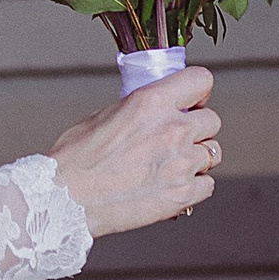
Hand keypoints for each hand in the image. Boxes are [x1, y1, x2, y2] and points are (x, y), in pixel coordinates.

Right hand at [51, 65, 222, 240]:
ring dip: (196, 158)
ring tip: (172, 165)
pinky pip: (207, 184)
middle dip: (197, 128)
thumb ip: (140, 109)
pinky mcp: (183, 194)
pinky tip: (173, 186)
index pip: (201, 81)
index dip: (198, 92)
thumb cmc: (76, 158)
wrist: (66, 198)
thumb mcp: (105, 114)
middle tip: (177, 139)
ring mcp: (181, 163)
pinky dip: (194, 186)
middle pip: (212, 120)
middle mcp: (172, 129)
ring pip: (213, 153)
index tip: (191, 102)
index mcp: (152, 102)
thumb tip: (156, 110)